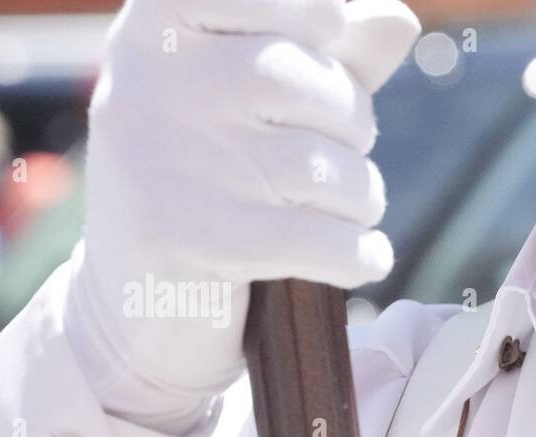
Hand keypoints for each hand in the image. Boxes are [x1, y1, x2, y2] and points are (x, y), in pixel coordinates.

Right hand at [68, 0, 419, 426]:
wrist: (135, 309)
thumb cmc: (209, 186)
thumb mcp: (251, 106)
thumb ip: (325, 55)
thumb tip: (400, 18)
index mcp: (157, 27)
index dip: (327, 22)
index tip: (330, 53)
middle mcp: (149, 81)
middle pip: (307, 81)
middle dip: (353, 124)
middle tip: (342, 156)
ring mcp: (165, 160)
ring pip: (323, 166)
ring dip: (361, 196)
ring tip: (348, 211)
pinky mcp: (191, 240)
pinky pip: (322, 239)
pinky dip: (360, 255)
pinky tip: (363, 258)